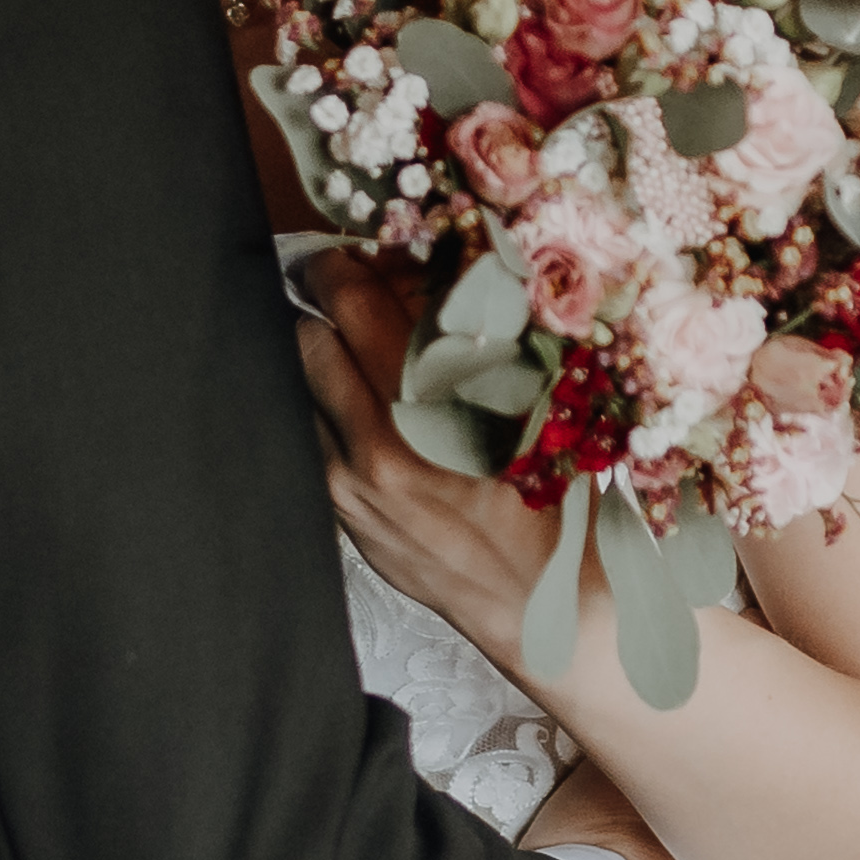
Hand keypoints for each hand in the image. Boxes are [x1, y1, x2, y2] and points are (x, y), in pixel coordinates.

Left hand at [297, 253, 550, 671]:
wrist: (547, 606)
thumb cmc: (560, 503)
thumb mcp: (543, 406)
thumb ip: (486, 337)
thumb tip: (441, 268)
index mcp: (436, 405)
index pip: (356, 306)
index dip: (342, 265)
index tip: (344, 253)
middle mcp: (381, 443)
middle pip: (310, 339)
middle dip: (319, 305)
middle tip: (337, 287)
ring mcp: (353, 484)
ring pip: (299, 388)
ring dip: (318, 356)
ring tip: (347, 343)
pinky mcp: (343, 514)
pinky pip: (309, 437)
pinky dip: (324, 407)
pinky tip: (358, 403)